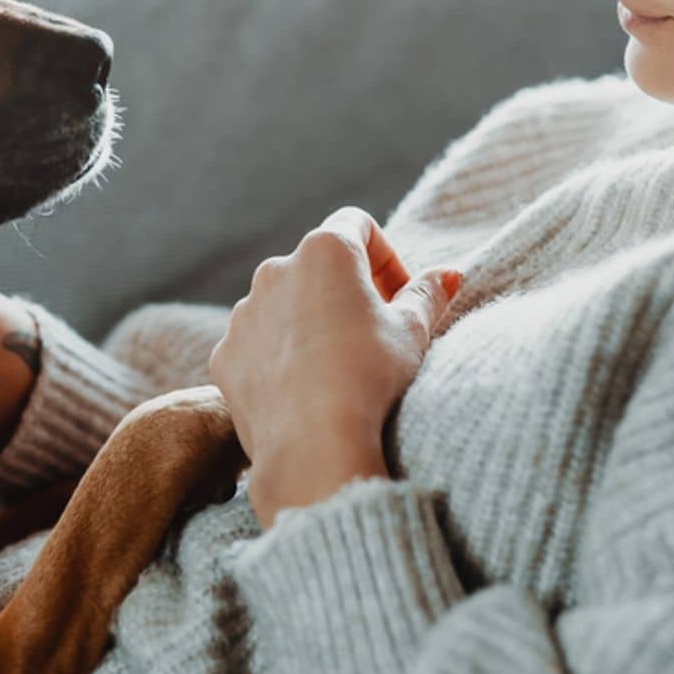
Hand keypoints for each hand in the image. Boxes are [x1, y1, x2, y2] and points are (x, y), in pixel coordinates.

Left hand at [208, 207, 461, 528]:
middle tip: (375, 334)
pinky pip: (257, 343)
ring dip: (310, 321)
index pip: (358, 226)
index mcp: (325, 250)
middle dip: (347, 290)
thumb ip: (428, 293)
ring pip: (284, 303)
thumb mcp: (413, 332)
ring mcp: (244, 312)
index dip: (385, 257)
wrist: (312, 447)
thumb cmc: (369, 378)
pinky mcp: (225, 353)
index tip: (399, 297)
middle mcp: (275, 269)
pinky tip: (305, 390)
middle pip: (318, 264)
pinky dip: (280, 355)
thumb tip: (447, 274)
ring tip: (339, 368)